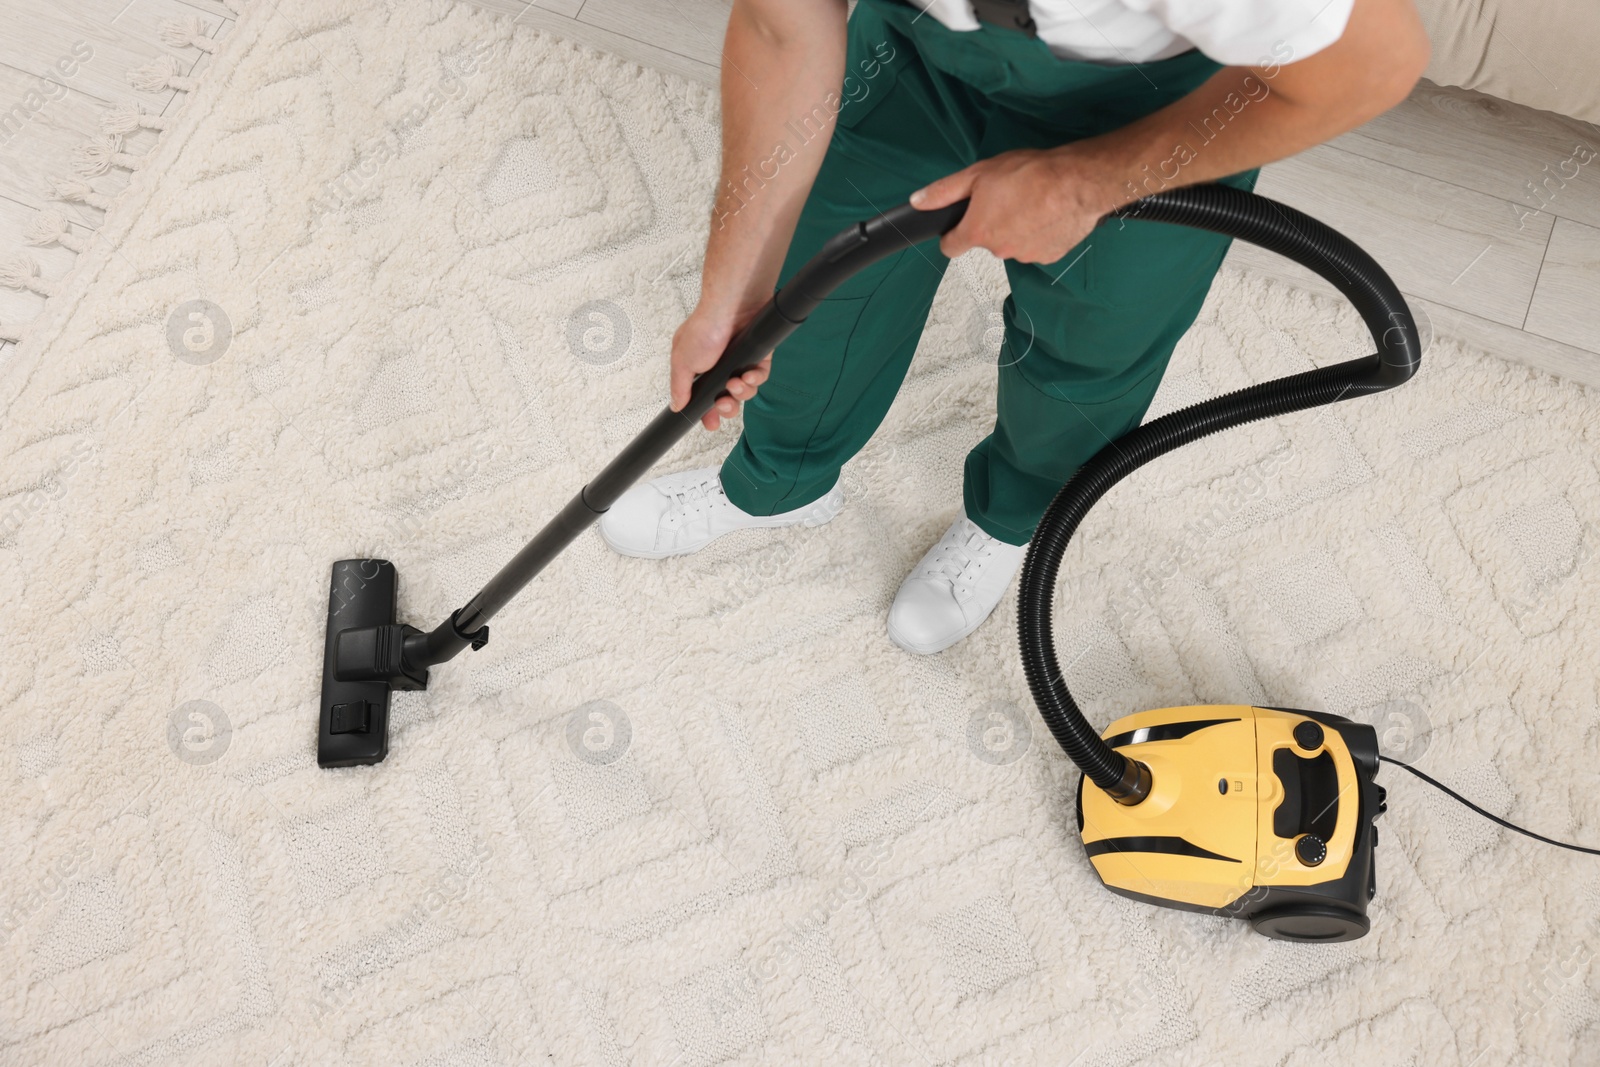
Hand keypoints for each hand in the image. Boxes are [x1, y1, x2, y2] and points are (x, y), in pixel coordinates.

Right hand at [670, 301, 772, 430]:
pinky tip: (749, 375)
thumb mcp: (682, 362)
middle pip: (727, 400)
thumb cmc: (704, 328)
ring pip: (745, 392)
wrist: (731, 307)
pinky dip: (755, 379)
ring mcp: (739, 362)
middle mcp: (719, 367)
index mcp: (698, 369)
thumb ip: (680, 387)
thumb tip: (676, 405)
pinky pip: (759, 377)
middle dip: (727, 407)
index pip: (704, 399)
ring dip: (741, 392)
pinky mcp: (757, 357)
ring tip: (736, 384)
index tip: (711, 423)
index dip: (709, 413)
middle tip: (724, 403)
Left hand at [910, 146, 1123, 263]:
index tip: (959, 225)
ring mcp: (1026, 255)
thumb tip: (918, 201)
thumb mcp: (979, 173)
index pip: (951, 247)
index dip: (952, 235)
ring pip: (1013, 243)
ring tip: (1033, 201)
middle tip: (1008, 197)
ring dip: (1018, 228)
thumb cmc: (1030, 173)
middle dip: (993, 223)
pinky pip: (1037, 246)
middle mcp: (999, 250)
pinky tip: (1048, 212)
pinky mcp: (1050, 256)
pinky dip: (1039, 232)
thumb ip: (945, 191)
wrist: (1078, 181)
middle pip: (986, 241)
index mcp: (978, 232)